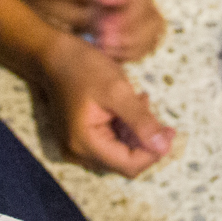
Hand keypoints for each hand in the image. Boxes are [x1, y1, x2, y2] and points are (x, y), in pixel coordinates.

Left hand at [9, 0, 166, 60]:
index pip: (142, 4)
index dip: (129, 22)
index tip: (104, 31)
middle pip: (153, 22)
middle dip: (133, 39)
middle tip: (104, 43)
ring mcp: (123, 15)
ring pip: (149, 37)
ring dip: (132, 49)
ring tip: (104, 49)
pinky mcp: (115, 31)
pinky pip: (135, 48)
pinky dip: (126, 55)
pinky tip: (103, 53)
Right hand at [37, 34, 175, 176]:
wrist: (52, 55)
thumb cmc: (83, 67)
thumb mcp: (117, 90)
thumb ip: (141, 121)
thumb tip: (163, 147)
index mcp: (85, 143)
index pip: (129, 165)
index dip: (153, 152)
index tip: (169, 131)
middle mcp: (78, 152)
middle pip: (124, 161)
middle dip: (144, 140)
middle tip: (154, 111)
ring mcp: (77, 145)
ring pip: (118, 152)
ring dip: (135, 132)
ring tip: (141, 101)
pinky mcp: (80, 137)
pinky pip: (108, 142)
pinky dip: (124, 128)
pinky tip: (130, 105)